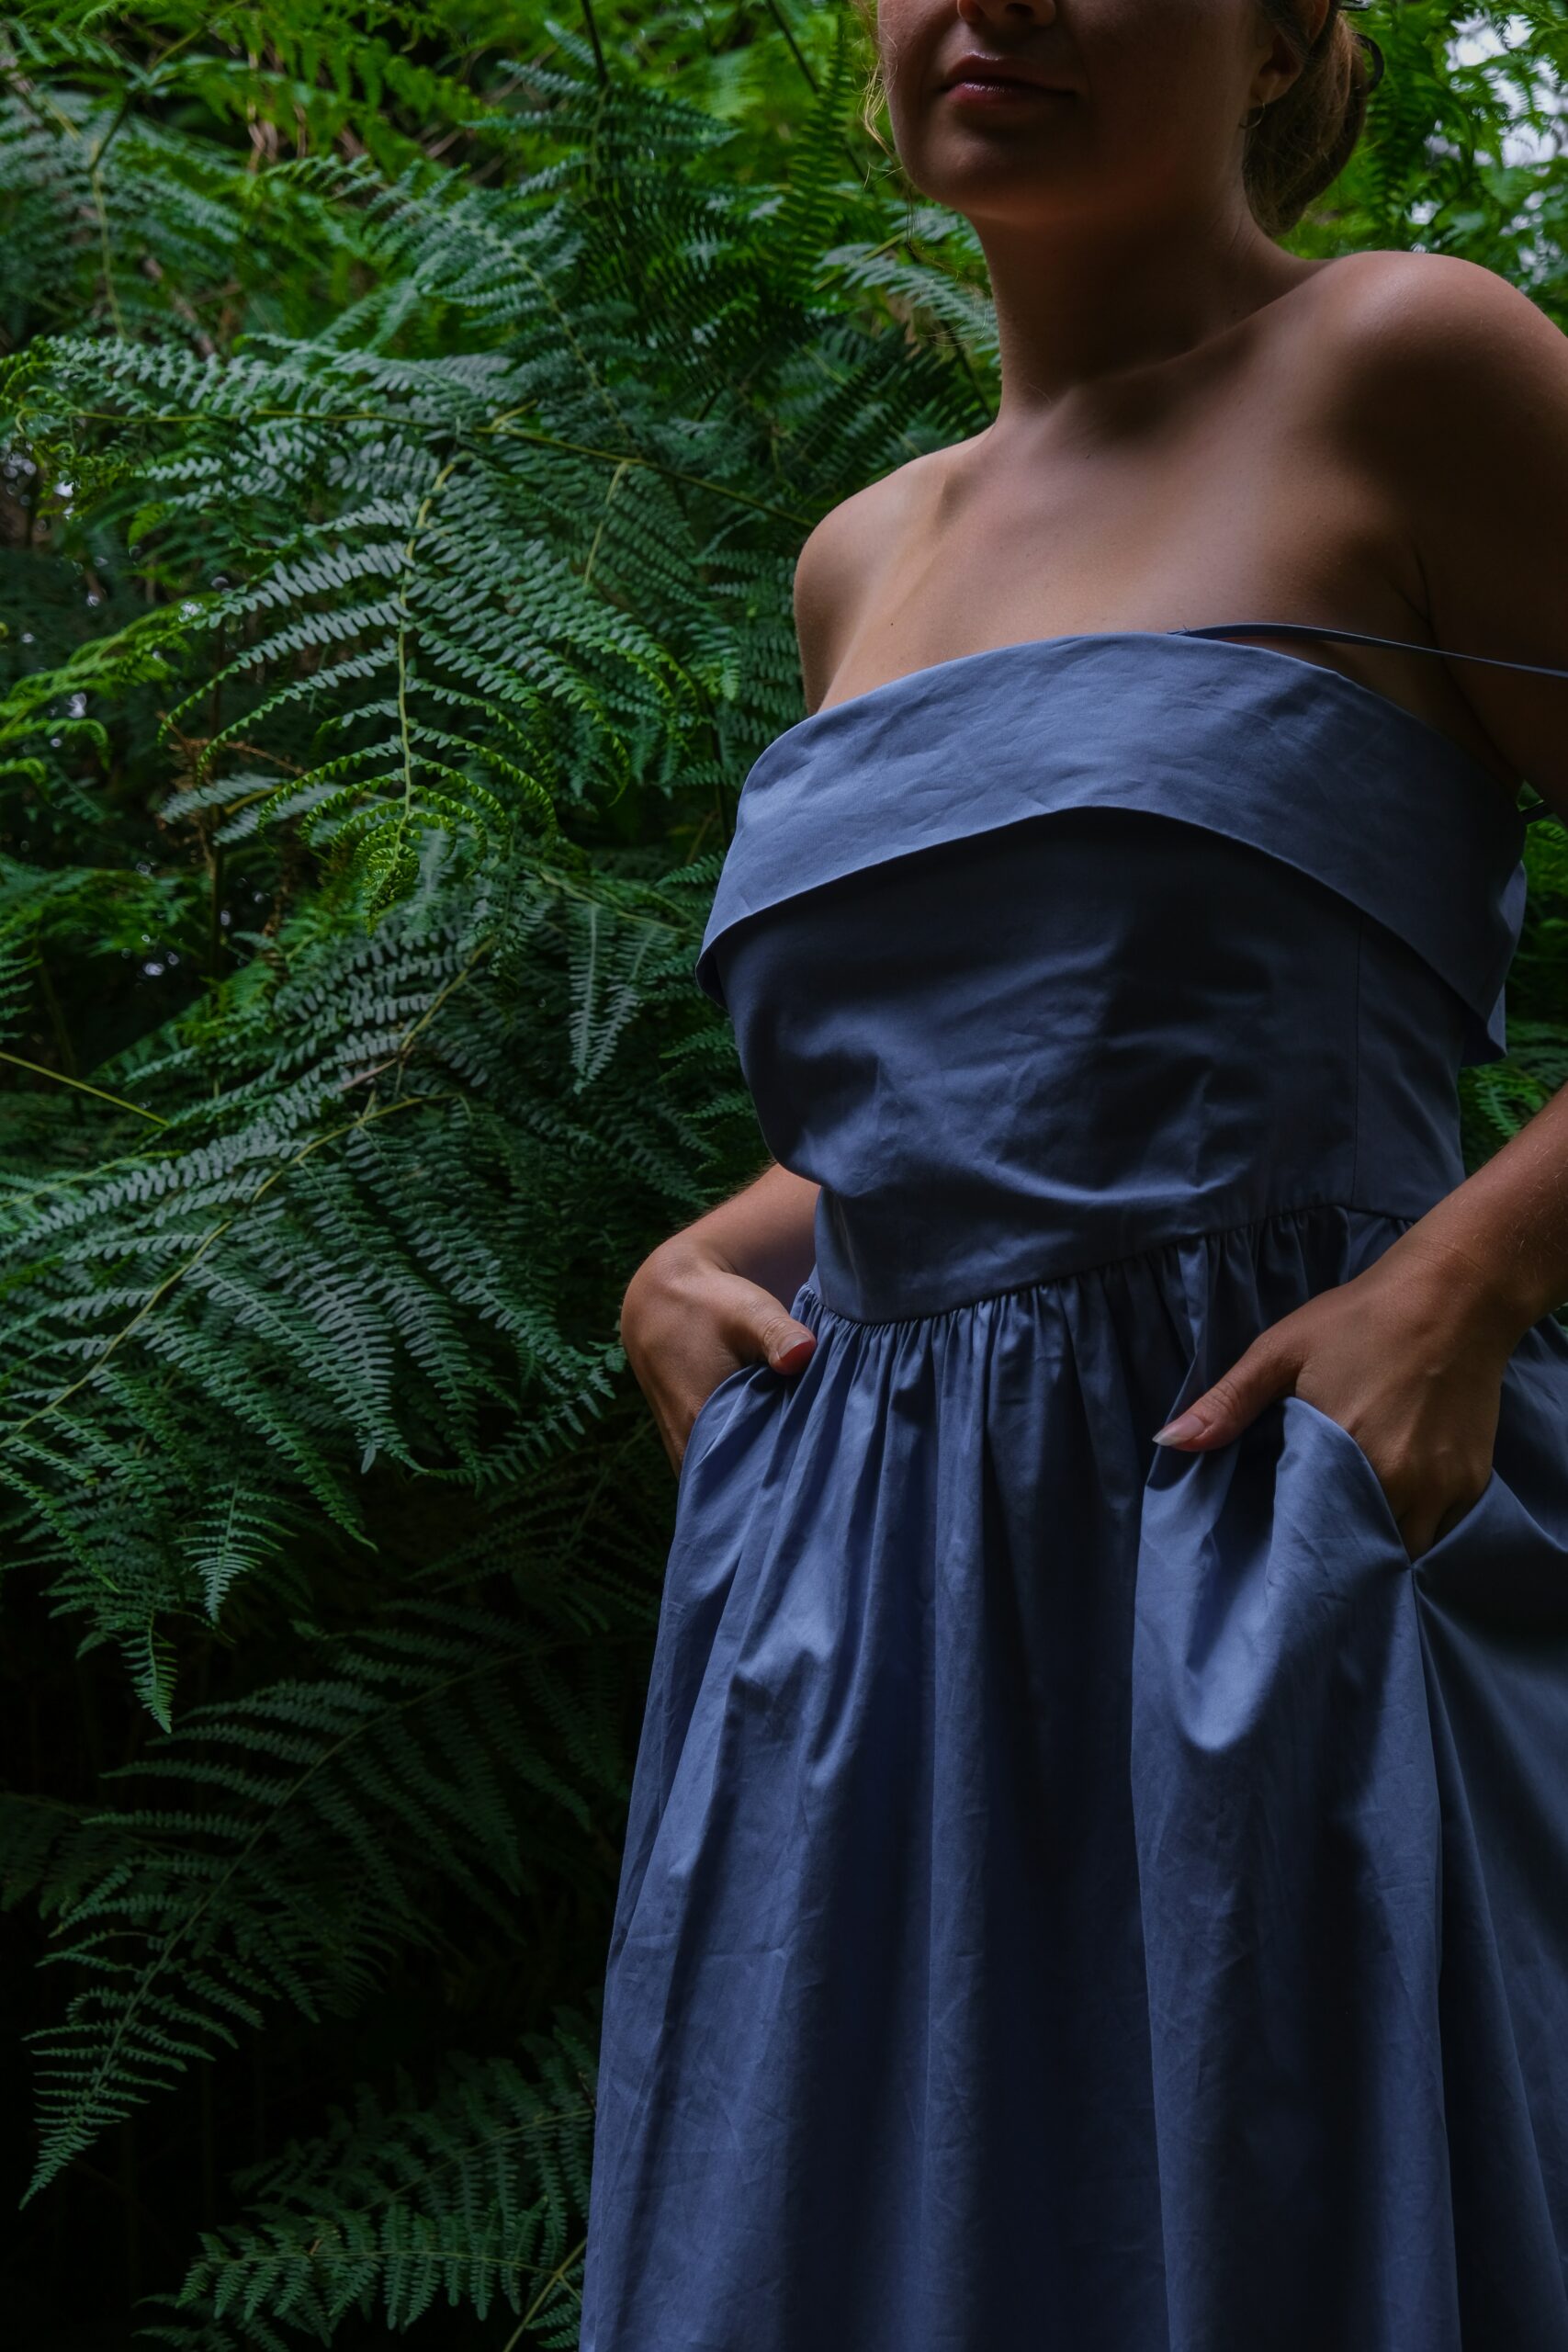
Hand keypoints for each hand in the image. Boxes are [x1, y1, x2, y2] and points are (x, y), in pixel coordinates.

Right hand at [621, 1234, 816, 1473]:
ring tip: (799, 1469)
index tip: (819, 1481)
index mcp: (700, 1423)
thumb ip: (778, 1334)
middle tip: (819, 1479)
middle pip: (738, 1488)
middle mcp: (686, 1446)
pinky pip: (719, 1468)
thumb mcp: (748, 1313)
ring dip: (756, 1477)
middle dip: (775, 1487)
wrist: (659, 1300)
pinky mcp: (686, 1442)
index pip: (746, 1481)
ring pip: (726, 1481)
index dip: (784, 1484)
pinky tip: (773, 1452)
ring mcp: (683, 1448)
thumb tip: (805, 1353)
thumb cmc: (708, 1306)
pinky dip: (744, 1464)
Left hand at [1150, 1230, 1518, 1558]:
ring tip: (1349, 1527)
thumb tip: (1166, 1442)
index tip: (1278, 1551)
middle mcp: (1401, 1482)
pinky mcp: (1472, 1481)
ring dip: (1376, 1542)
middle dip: (1335, 1553)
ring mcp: (1443, 1486)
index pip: (1312, 1538)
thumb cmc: (1361, 1318)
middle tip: (1309, 1543)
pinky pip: (1440, 1527)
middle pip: (1361, 1550)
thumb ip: (1227, 1403)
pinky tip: (1393, 1499)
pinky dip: (1416, 1522)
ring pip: (1405, 1545)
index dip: (1294, 1550)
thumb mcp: (1282, 1350)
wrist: (1456, 1294)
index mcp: (1346, 1455)